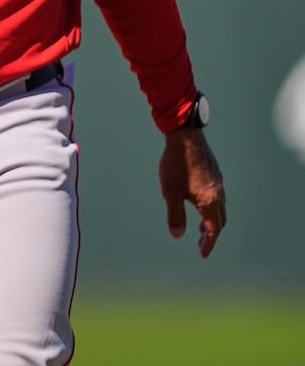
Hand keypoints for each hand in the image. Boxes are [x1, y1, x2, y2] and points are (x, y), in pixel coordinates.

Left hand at [159, 127, 225, 257]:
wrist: (185, 136)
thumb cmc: (176, 165)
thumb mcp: (171, 193)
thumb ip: (175, 215)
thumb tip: (177, 235)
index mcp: (210, 201)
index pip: (213, 229)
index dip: (208, 243)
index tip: (203, 255)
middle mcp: (219, 193)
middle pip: (220, 220)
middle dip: (211, 234)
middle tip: (201, 243)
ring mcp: (219, 182)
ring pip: (219, 207)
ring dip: (212, 220)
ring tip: (201, 227)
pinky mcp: (215, 173)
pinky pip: (217, 196)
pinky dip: (211, 207)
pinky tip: (199, 203)